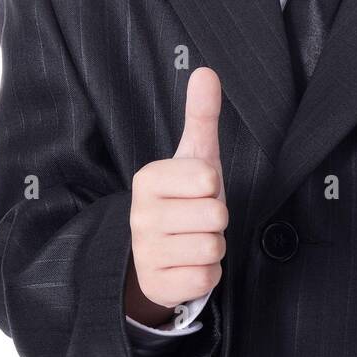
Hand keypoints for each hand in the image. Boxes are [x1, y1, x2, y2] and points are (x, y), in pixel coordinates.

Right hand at [126, 66, 228, 326]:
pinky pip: (206, 278)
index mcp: (148, 180)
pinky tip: (189, 264)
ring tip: (195, 239)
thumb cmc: (183, 198)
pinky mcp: (158, 285)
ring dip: (214, 246)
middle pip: (216, 215)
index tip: (197, 190)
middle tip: (198, 218)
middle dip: (216, 219)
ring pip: (213, 247)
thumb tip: (207, 71)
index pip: (208, 179)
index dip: (213, 186)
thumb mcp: (193, 156)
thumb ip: (201, 114)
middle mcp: (140, 216)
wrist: (156, 254)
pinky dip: (207, 273)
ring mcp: (146, 252)